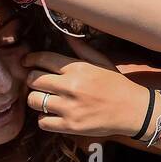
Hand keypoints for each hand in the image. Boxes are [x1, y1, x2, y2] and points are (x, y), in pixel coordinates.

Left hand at [24, 41, 143, 137]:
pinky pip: (42, 122)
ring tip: (44, 99)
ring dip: (36, 99)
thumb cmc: (117, 85)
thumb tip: (66, 35)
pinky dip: (44, 119)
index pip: (43, 59)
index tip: (26, 62)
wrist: (133, 110)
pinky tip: (52, 115)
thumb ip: (82, 49)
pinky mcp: (70, 126)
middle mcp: (71, 86)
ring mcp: (70, 107)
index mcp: (78, 68)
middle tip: (37, 82)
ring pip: (34, 101)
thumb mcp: (102, 62)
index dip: (30, 59)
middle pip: (33, 79)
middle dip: (32, 80)